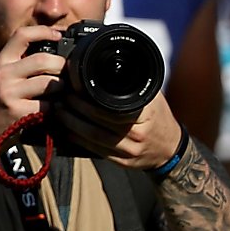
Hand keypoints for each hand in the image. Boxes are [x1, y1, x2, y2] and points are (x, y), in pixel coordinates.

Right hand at [0, 25, 68, 143]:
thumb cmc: (1, 101)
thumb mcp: (5, 76)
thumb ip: (23, 62)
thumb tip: (57, 46)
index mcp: (1, 61)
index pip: (22, 35)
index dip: (44, 31)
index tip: (60, 35)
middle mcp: (2, 74)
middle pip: (42, 60)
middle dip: (61, 65)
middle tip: (67, 72)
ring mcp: (9, 92)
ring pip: (49, 82)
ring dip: (61, 87)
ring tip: (60, 92)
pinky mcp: (17, 111)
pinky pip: (48, 105)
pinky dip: (56, 107)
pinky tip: (52, 108)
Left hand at [55, 85, 182, 172]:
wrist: (170, 148)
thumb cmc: (158, 117)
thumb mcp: (152, 96)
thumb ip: (132, 84)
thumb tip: (105, 68)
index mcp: (145, 113)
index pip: (110, 107)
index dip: (87, 101)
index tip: (72, 91)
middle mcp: (138, 133)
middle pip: (98, 123)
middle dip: (75, 111)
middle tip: (60, 99)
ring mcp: (130, 151)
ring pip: (94, 139)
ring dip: (72, 126)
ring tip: (59, 112)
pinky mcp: (123, 162)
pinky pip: (96, 151)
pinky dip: (79, 141)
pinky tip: (68, 131)